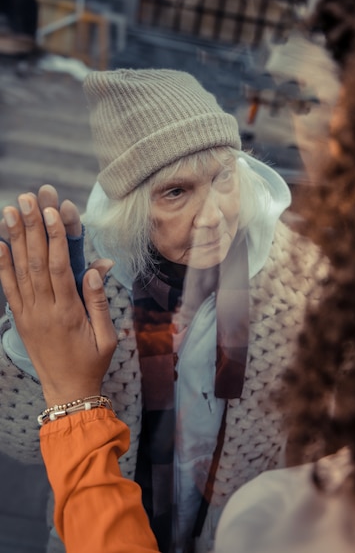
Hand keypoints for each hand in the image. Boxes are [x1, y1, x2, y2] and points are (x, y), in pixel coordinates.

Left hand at [0, 193, 116, 406]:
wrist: (67, 392)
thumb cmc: (92, 362)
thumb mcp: (106, 336)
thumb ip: (99, 303)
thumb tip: (97, 271)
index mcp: (68, 313)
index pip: (60, 267)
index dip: (55, 238)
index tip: (52, 212)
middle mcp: (44, 310)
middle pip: (36, 262)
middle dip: (32, 227)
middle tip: (28, 199)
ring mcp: (29, 314)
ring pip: (20, 270)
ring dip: (16, 238)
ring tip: (11, 211)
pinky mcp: (20, 320)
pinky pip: (8, 289)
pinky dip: (1, 266)